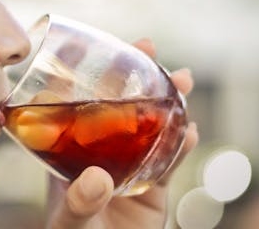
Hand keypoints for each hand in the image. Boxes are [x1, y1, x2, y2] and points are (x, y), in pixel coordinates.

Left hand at [45, 38, 197, 228]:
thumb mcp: (67, 222)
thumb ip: (78, 202)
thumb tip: (98, 178)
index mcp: (71, 150)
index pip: (78, 103)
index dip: (91, 72)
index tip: (102, 47)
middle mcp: (102, 151)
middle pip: (121, 105)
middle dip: (137, 76)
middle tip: (151, 49)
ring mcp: (130, 166)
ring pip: (152, 126)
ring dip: (168, 102)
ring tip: (183, 81)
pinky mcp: (154, 188)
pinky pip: (170, 162)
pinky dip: (182, 145)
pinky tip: (191, 132)